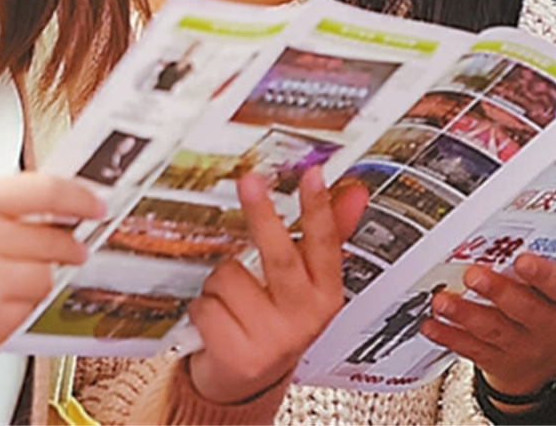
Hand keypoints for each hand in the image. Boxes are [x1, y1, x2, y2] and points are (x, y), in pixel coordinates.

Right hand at [0, 172, 102, 365]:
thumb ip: (2, 204)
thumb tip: (61, 206)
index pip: (47, 191)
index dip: (82, 198)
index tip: (97, 206)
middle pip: (56, 238)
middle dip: (68, 246)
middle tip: (69, 249)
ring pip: (45, 278)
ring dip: (38, 281)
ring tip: (5, 281)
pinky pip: (26, 311)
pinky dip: (16, 310)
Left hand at [185, 167, 368, 404]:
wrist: (245, 380)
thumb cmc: (275, 321)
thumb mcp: (306, 283)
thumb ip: (328, 235)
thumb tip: (353, 193)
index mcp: (325, 296)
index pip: (326, 244)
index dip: (318, 207)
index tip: (312, 175)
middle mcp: (303, 318)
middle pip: (280, 256)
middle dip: (262, 214)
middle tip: (250, 181)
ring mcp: (271, 339)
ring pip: (229, 277)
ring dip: (218, 281)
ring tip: (230, 299)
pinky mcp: (237, 355)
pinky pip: (205, 305)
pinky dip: (202, 307)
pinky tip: (217, 320)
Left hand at [421, 251, 555, 399]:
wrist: (542, 357)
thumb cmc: (543, 302)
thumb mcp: (552, 283)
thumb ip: (533, 261)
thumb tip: (495, 237)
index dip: (544, 274)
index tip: (522, 260)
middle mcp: (550, 327)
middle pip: (525, 310)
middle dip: (497, 291)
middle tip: (472, 274)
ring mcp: (524, 347)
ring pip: (493, 330)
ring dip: (465, 314)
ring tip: (442, 300)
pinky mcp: (497, 361)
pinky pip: (471, 349)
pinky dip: (449, 335)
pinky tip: (432, 323)